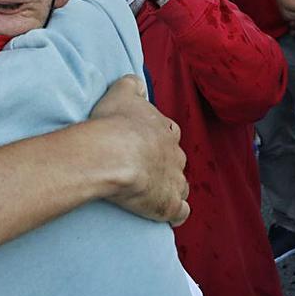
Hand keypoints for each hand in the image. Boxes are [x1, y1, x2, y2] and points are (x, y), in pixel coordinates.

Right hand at [90, 75, 189, 226]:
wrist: (114, 154)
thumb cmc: (115, 123)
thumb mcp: (120, 93)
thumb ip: (131, 84)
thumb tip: (138, 81)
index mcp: (165, 130)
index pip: (169, 133)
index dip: (156, 139)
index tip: (143, 142)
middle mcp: (175, 155)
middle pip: (176, 160)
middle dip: (165, 164)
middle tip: (144, 168)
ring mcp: (175, 181)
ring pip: (180, 186)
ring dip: (170, 188)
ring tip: (152, 193)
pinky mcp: (169, 204)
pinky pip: (179, 211)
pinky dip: (175, 213)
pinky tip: (166, 214)